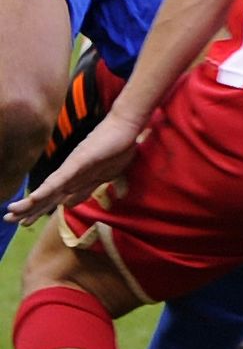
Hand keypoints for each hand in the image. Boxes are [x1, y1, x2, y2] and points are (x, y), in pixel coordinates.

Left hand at [4, 111, 144, 226]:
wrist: (126, 126)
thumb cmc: (122, 146)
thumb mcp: (118, 172)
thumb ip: (118, 184)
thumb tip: (121, 195)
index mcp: (81, 178)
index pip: (59, 197)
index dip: (44, 209)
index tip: (28, 221)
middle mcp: (73, 174)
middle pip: (49, 196)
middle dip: (31, 210)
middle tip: (9, 221)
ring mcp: (74, 168)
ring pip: (48, 191)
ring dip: (29, 204)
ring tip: (10, 214)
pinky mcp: (77, 163)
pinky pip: (59, 180)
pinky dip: (46, 191)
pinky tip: (32, 200)